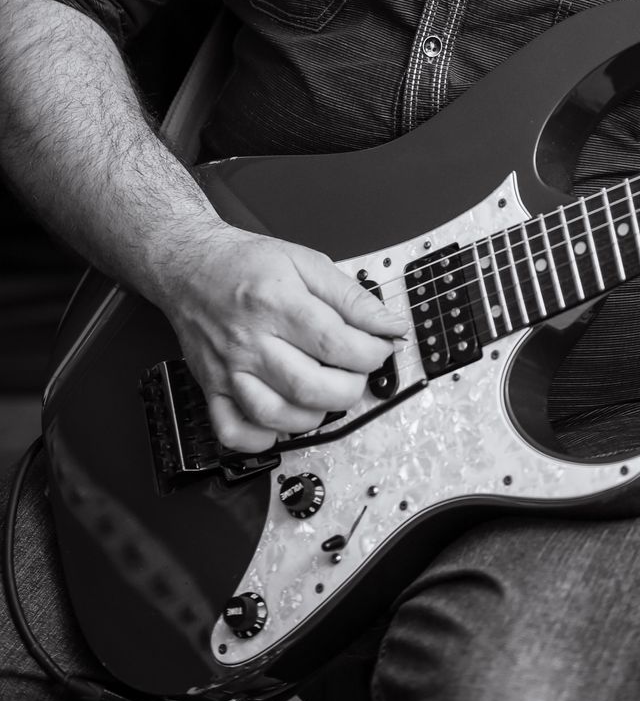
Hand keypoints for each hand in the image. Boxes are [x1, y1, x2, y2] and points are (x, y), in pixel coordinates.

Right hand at [156, 225, 409, 453]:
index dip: (370, 352)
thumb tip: (389, 325)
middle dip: (349, 387)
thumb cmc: (245, 263)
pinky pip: (233, 431)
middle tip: (357, 372)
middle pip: (309, 386)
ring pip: (276, 415)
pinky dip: (262, 439)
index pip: (334, 342)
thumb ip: (351, 295)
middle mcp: (250, 340)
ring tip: (326, 393)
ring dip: (315, 414)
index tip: (382, 347)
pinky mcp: (211, 388)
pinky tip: (283, 421)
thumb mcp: (305, 261)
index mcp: (276, 302)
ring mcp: (228, 369)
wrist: (189, 266)